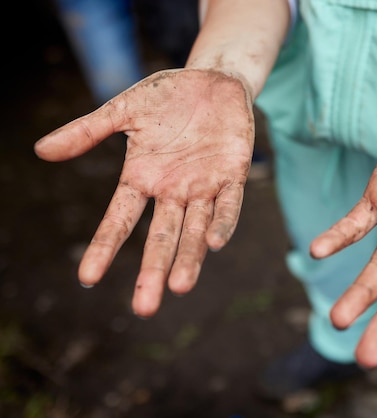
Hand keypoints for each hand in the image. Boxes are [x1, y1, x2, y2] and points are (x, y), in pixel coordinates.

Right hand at [34, 69, 254, 316]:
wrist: (212, 81)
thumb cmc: (167, 97)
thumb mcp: (124, 111)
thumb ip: (88, 131)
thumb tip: (41, 151)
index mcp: (143, 178)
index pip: (120, 220)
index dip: (104, 248)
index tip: (87, 279)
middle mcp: (173, 191)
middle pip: (161, 237)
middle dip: (154, 271)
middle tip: (144, 309)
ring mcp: (204, 185)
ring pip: (195, 229)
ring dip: (189, 258)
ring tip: (180, 287)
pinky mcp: (233, 174)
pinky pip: (230, 204)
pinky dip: (223, 222)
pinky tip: (213, 243)